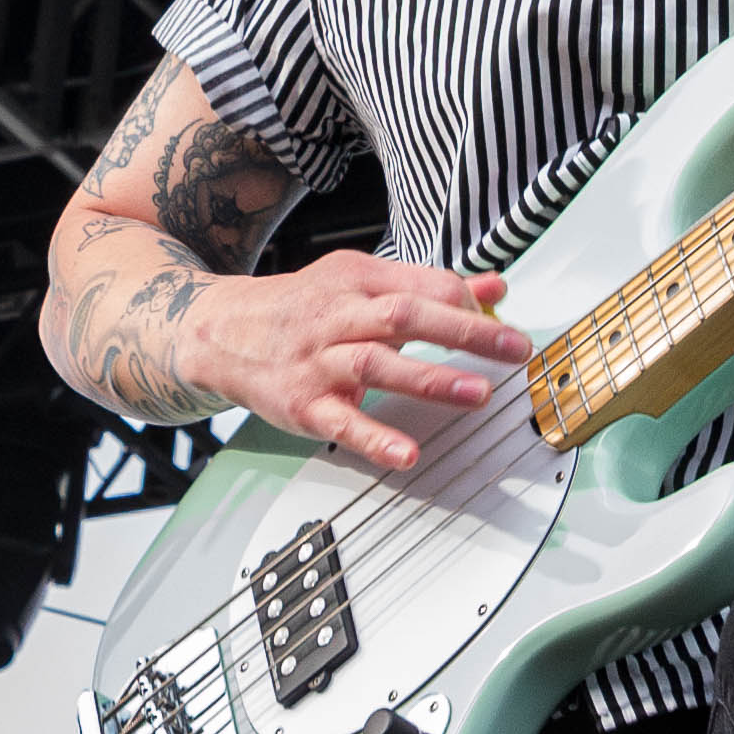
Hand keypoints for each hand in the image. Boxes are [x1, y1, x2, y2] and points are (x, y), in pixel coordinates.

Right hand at [182, 251, 531, 467]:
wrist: (219, 332)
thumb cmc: (301, 309)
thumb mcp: (360, 284)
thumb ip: (429, 288)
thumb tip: (495, 288)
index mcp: (357, 280)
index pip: (423, 285)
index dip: (467, 303)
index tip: (503, 323)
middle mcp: (338, 316)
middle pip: (406, 317)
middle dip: (465, 332)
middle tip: (514, 349)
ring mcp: (318, 362)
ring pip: (376, 364)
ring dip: (431, 378)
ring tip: (478, 393)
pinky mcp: (303, 404)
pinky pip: (342, 423)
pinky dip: (375, 438)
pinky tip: (407, 453)